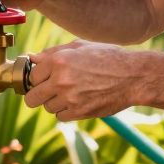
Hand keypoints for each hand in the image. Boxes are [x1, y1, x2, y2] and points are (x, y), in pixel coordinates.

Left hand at [23, 41, 141, 120]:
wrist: (132, 76)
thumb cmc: (107, 57)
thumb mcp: (80, 46)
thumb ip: (53, 53)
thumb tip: (32, 59)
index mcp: (58, 60)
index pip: (31, 76)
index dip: (38, 77)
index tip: (44, 77)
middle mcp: (60, 80)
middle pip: (32, 98)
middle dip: (38, 94)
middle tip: (48, 90)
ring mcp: (69, 98)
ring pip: (47, 108)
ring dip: (54, 102)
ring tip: (70, 93)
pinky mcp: (80, 112)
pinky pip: (61, 117)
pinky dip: (66, 111)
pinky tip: (77, 101)